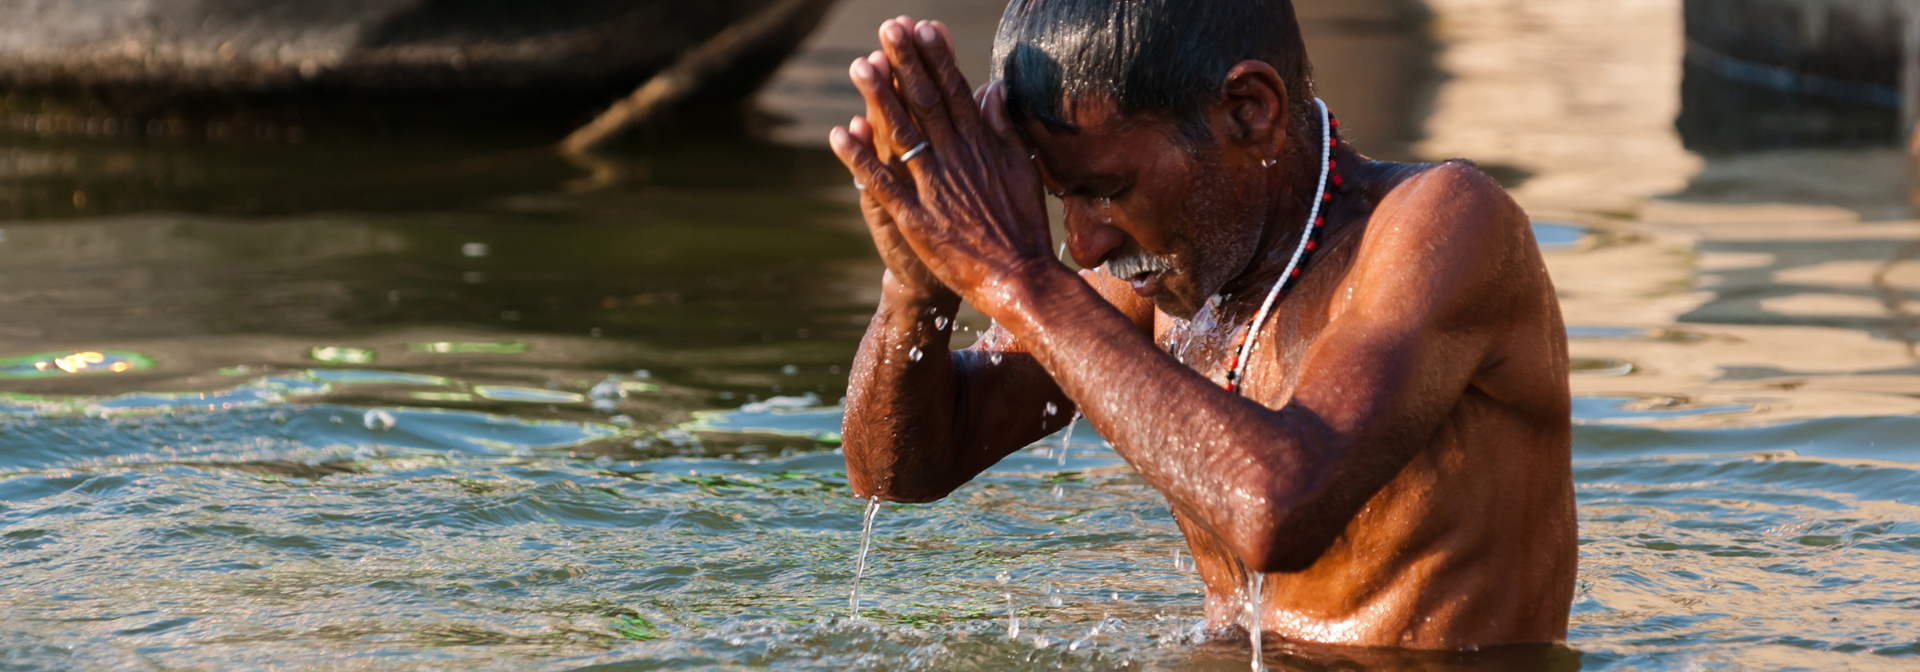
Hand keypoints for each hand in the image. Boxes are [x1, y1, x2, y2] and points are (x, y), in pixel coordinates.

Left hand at [830, 18, 1056, 317]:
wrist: (1020, 279)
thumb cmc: (1024, 226)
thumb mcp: (1024, 169)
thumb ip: (1004, 128)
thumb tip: (994, 88)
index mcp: (982, 146)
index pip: (956, 92)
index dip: (937, 59)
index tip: (923, 28)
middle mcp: (957, 160)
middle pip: (926, 103)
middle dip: (905, 63)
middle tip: (888, 29)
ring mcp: (934, 188)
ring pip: (901, 134)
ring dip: (878, 98)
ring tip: (859, 65)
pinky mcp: (915, 218)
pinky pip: (882, 182)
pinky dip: (860, 157)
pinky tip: (840, 132)